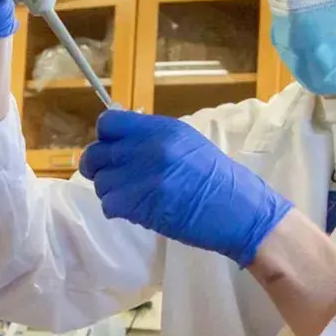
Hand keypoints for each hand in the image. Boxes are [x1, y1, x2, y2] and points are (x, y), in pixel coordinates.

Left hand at [80, 110, 292, 266]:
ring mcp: (141, 176)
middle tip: (113, 177)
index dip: (106, 139)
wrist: (239, 210)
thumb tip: (121, 140)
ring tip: (132, 197)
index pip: (108, 124)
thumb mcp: (187, 143)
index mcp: (160, 129)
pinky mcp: (139, 204)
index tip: (113, 150)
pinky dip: (117, 210)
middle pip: (96, 154)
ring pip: (100, 182)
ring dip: (111, 192)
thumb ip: (153, 139)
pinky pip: (109, 205)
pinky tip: (136, 211)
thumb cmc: (218, 179)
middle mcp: (147, 148)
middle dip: (100, 168)